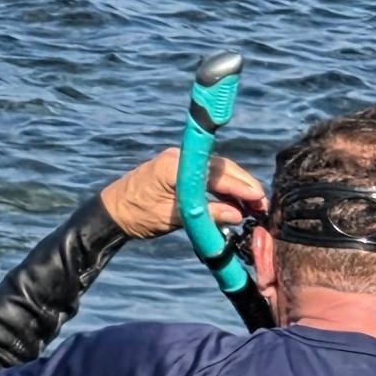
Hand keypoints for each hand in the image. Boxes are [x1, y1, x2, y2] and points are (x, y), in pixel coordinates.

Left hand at [99, 149, 259, 243]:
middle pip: (221, 168)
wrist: (111, 212)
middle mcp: (179, 158)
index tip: (259, 198)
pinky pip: (208, 176)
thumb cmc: (136, 216)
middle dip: (244, 186)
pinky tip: (236, 203)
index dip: (240, 186)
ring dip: (237, 188)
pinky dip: (223, 189)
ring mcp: (179, 162)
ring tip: (255, 208)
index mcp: (174, 166)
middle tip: (263, 206)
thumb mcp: (173, 218)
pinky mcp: (179, 170)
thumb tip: (238, 215)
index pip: (215, 173)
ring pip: (217, 172)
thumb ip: (206, 215)